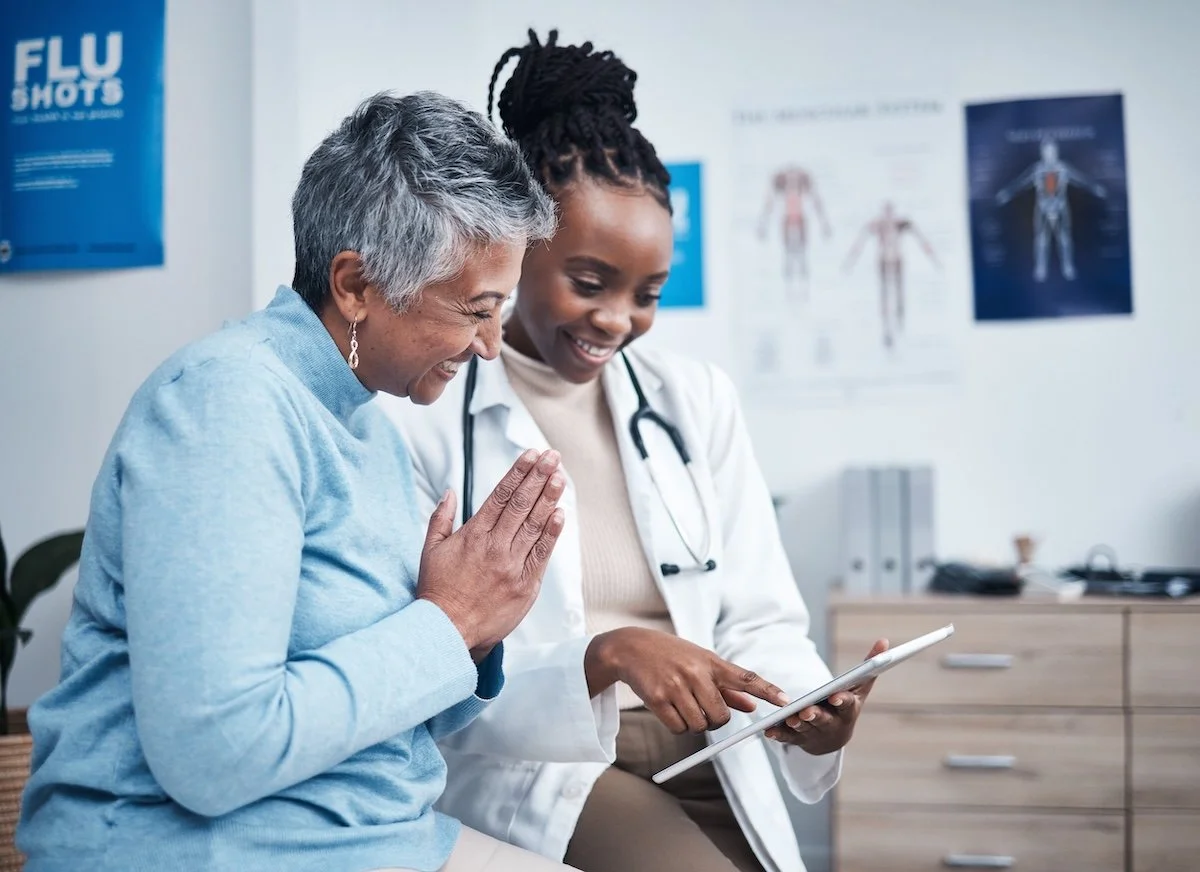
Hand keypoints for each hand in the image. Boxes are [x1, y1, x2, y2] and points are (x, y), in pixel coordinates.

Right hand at [418, 449, 565, 659]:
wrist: (447, 631)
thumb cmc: (437, 591)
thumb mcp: (430, 550)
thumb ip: (441, 518)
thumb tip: (450, 492)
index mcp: (473, 535)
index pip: (500, 495)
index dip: (518, 473)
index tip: (531, 455)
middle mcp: (494, 546)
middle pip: (521, 505)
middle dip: (538, 477)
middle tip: (552, 457)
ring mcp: (511, 566)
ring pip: (534, 526)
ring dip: (549, 499)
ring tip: (560, 477)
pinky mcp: (525, 586)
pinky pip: (541, 555)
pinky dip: (552, 534)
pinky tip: (560, 514)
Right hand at [585, 628, 788, 733]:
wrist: (631, 648)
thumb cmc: (672, 655)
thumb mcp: (701, 662)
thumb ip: (727, 687)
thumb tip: (752, 706)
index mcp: (711, 662)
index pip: (745, 677)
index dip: (767, 690)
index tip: (786, 702)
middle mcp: (696, 673)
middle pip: (720, 716)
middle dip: (715, 721)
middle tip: (705, 711)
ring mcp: (676, 686)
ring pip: (699, 725)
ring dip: (694, 724)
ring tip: (682, 705)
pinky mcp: (657, 699)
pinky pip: (678, 728)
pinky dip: (677, 726)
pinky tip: (670, 709)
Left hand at [764, 638, 887, 754]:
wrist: (834, 737)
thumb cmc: (847, 704)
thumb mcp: (860, 687)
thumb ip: (870, 665)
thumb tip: (884, 640)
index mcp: (847, 710)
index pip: (847, 705)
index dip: (842, 701)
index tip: (835, 696)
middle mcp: (831, 724)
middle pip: (824, 720)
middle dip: (816, 715)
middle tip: (807, 711)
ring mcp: (814, 732)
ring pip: (805, 729)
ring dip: (797, 724)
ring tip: (790, 719)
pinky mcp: (797, 738)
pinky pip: (787, 737)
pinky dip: (779, 734)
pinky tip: (769, 730)